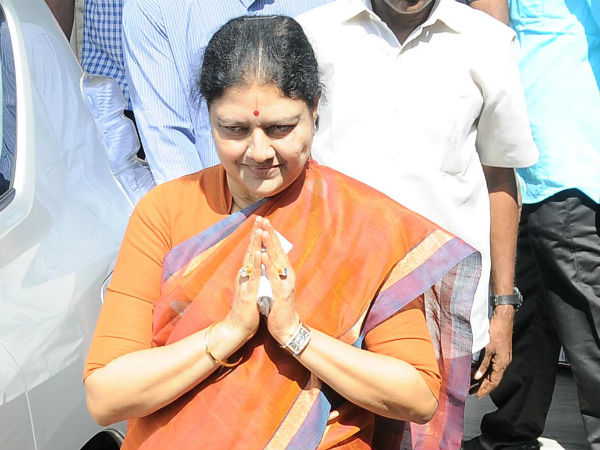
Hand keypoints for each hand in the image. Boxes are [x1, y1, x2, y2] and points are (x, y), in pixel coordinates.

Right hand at [221, 217, 261, 341]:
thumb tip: (260, 265)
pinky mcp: (247, 293)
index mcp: (248, 274)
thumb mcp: (253, 288)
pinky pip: (252, 276)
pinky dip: (255, 264)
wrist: (237, 328)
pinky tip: (258, 254)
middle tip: (259, 218)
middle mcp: (245, 275)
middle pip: (250, 251)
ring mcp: (245, 283)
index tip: (262, 222)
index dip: (258, 237)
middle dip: (256, 234)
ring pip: (250, 260)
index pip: (253, 251)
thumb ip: (255, 276)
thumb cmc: (247, 309)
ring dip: (255, 245)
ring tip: (259, 230)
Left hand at [259, 218, 299, 344]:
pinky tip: (263, 255)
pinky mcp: (282, 294)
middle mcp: (287, 275)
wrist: (286, 328)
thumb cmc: (278, 306)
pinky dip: (268, 265)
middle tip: (264, 220)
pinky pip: (274, 277)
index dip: (271, 235)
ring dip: (270, 246)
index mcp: (284, 272)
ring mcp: (285, 283)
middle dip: (271, 235)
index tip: (264, 222)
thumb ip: (272, 273)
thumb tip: (266, 259)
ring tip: (264, 232)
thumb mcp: (275, 286)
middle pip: (278, 251)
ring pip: (277, 261)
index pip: (277, 250)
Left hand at [473, 305, 513, 396]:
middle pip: (493, 378)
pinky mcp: (500, 351)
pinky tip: (476, 370)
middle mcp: (504, 362)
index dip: (485, 389)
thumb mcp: (487, 349)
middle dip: (482, 386)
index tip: (477, 395)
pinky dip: (484, 369)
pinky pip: (492, 365)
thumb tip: (477, 377)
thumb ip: (483, 364)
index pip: (494, 382)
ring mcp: (502, 357)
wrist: (503, 319)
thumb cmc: (496, 332)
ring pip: (492, 372)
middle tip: (471, 391)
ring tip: (472, 383)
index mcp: (502, 363)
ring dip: (482, 378)